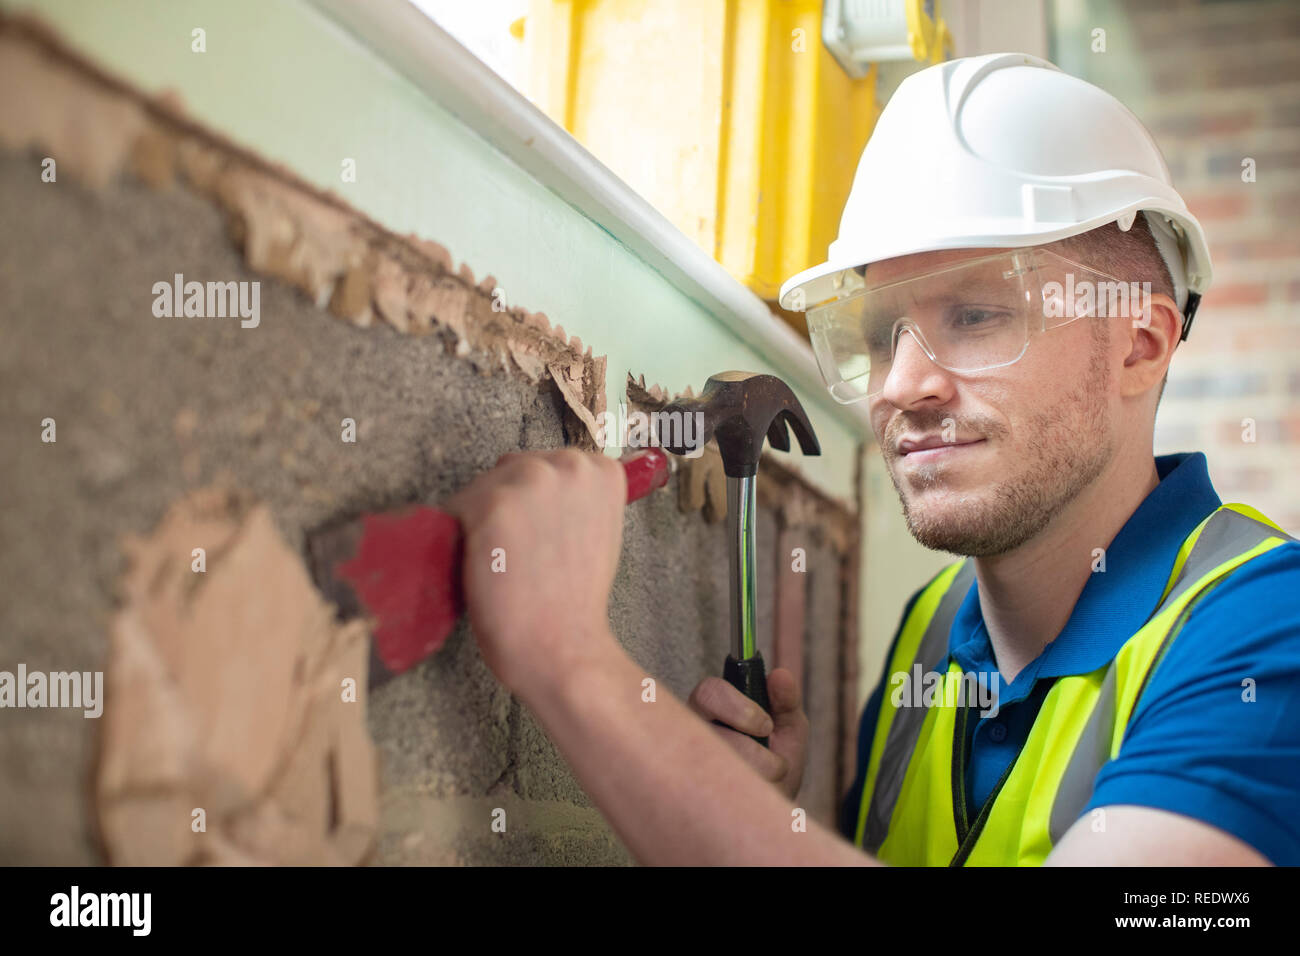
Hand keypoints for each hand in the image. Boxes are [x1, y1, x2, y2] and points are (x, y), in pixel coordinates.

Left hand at [443, 449, 625, 699]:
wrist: (562, 647)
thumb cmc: (574, 600)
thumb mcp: (597, 532)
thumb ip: (577, 500)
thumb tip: (543, 490)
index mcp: (600, 470)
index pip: (545, 465)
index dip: (534, 502)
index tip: (538, 534)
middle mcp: (569, 464)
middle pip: (511, 470)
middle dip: (505, 506)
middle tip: (515, 554)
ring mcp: (530, 481)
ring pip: (482, 487)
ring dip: (479, 520)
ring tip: (500, 563)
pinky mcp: (492, 504)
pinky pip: (456, 508)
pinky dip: (458, 536)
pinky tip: (480, 566)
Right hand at [687, 667, 809, 799]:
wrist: (768, 810)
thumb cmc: (776, 761)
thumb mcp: (789, 728)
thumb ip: (786, 701)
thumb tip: (780, 675)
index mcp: (715, 708)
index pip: (709, 692)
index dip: (737, 706)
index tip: (766, 726)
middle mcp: (694, 730)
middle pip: (702, 724)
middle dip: (743, 741)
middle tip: (765, 756)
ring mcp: (687, 760)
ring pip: (710, 760)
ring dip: (751, 771)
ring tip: (766, 780)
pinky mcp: (689, 788)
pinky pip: (709, 789)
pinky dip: (741, 794)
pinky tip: (751, 795)